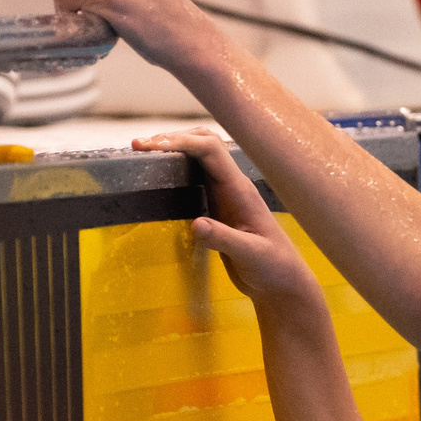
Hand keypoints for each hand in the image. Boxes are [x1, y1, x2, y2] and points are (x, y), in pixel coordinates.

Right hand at [136, 129, 324, 308]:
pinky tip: (159, 176)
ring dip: (173, 150)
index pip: (210, 150)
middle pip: (204, 144)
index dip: (181, 142)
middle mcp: (232, 186)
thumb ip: (224, 239)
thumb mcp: (250, 255)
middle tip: (139, 146)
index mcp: (239, 190)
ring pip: (199, 158)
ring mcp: (224, 196)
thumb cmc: (273, 267)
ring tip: (143, 154)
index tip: (150, 146)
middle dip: (172, 139)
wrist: (281, 282)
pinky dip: (176, 170)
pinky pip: (195, 179)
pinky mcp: (217, 208)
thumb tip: (197, 224)